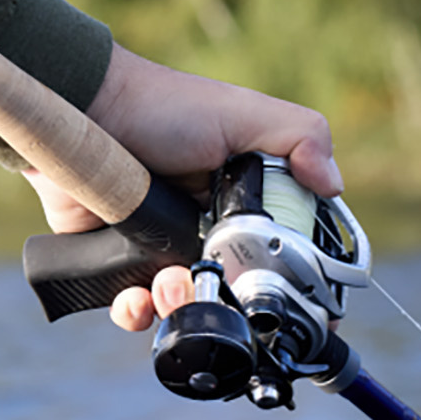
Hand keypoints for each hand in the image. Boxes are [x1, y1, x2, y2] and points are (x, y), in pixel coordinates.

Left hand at [25, 42, 342, 331]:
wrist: (86, 111)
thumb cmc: (165, 107)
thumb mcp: (243, 113)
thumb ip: (299, 137)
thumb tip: (334, 186)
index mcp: (247, 199)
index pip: (283, 251)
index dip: (295, 282)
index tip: (303, 309)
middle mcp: (209, 230)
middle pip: (237, 291)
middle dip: (234, 302)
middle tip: (222, 289)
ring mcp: (164, 249)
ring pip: (188, 304)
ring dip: (183, 306)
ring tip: (169, 283)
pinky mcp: (119, 262)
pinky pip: (135, 307)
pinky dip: (137, 312)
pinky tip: (136, 297)